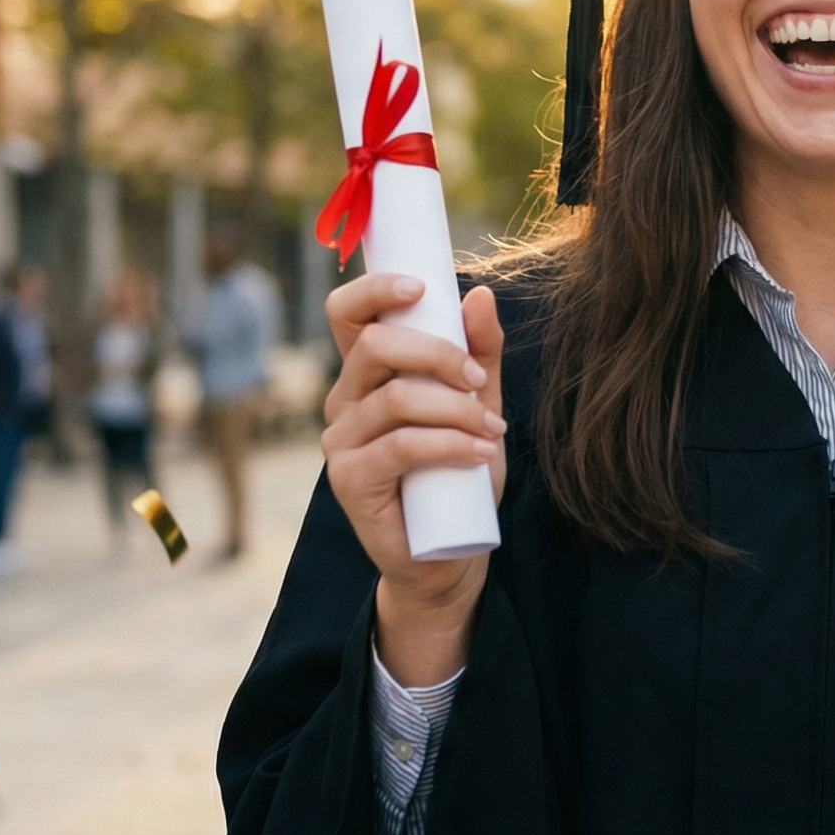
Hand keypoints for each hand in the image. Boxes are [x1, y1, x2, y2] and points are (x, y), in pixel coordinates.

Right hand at [320, 274, 506, 685]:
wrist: (450, 548)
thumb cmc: (458, 470)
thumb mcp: (478, 403)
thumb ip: (479, 351)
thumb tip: (478, 294)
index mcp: (367, 373)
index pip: (347, 313)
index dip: (375, 288)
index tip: (423, 286)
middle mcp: (344, 400)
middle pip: (376, 346)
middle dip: (438, 353)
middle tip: (479, 381)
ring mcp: (341, 441)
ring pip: (395, 397)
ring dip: (455, 408)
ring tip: (493, 431)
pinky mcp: (350, 479)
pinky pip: (400, 445)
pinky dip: (449, 443)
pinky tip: (480, 453)